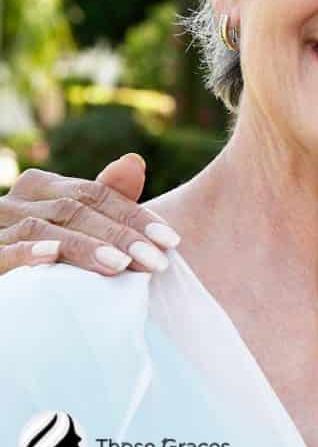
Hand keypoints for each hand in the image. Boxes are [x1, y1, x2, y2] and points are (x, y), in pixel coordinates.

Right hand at [0, 155, 178, 274]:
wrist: (3, 286)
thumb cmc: (40, 252)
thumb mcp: (75, 224)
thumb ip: (105, 198)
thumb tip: (135, 161)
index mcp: (41, 186)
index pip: (97, 194)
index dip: (136, 215)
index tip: (171, 241)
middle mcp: (15, 201)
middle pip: (76, 210)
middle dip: (121, 235)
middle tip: (156, 261)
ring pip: (44, 229)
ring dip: (85, 246)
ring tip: (122, 265)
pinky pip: (5, 250)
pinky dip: (29, 252)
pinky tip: (53, 258)